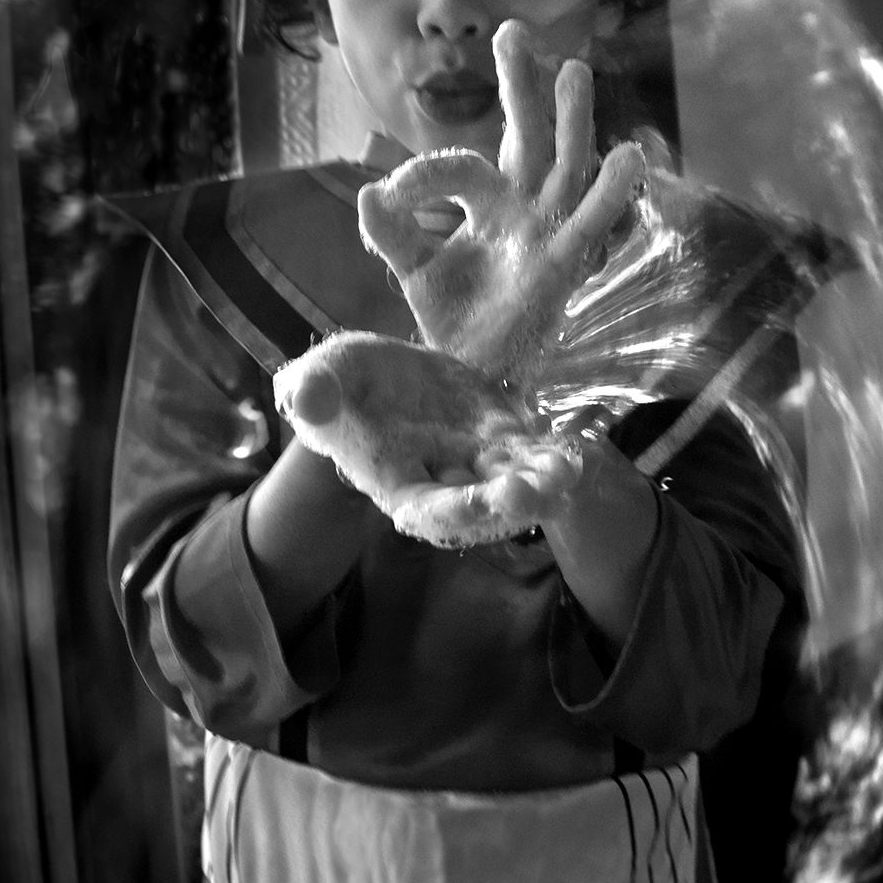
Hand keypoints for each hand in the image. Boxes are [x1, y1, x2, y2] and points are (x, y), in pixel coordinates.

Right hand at [274, 332, 581, 545]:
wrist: (378, 373)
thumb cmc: (340, 383)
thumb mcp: (321, 376)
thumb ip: (311, 390)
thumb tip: (305, 401)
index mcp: (395, 479)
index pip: (425, 509)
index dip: (452, 509)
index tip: (478, 504)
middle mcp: (442, 479)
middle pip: (480, 503)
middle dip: (507, 501)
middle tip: (535, 490)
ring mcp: (477, 458)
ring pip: (513, 478)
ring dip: (541, 479)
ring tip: (566, 470)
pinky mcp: (502, 432)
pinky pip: (532, 449)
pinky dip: (553, 451)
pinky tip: (577, 445)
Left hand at [357, 21, 645, 386]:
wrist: (470, 374)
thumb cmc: (453, 318)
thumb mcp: (413, 269)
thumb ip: (391, 233)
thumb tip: (366, 194)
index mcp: (487, 203)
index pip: (458, 167)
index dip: (422, 175)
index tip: (386, 198)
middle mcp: (522, 207)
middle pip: (527, 135)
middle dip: (522, 86)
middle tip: (512, 30)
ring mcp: (546, 232)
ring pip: (565, 165)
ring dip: (571, 120)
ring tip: (572, 69)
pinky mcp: (562, 265)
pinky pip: (590, 224)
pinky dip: (611, 192)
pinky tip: (629, 154)